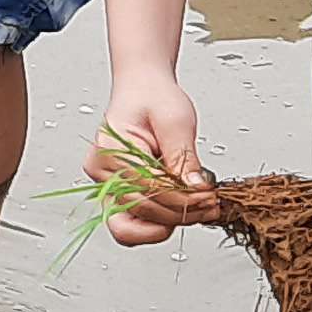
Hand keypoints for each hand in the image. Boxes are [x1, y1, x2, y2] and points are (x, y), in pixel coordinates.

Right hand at [85, 74, 215, 244]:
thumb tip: (196, 188)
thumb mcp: (175, 120)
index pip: (148, 189)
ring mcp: (107, 185)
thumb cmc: (152, 97)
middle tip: (209, 207)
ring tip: (202, 210)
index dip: (183, 199)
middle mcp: (101, 172)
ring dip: (173, 221)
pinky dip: (163, 219)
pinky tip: (186, 210)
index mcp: (108, 151)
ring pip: (137, 223)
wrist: (143, 89)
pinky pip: (137, 219)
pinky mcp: (120, 192)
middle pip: (142, 211)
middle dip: (180, 213)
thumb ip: (183, 157)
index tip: (209, 197)